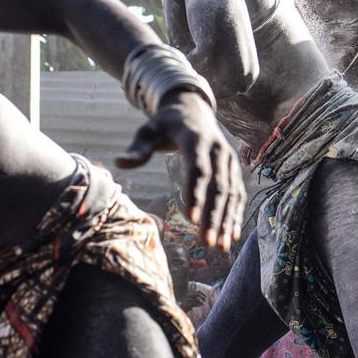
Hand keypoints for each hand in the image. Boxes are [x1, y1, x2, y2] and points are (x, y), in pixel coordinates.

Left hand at [117, 91, 244, 251]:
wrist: (194, 110)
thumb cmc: (165, 124)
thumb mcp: (148, 130)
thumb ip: (138, 148)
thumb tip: (119, 162)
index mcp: (196, 139)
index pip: (198, 169)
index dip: (196, 193)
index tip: (192, 219)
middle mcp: (218, 149)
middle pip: (219, 186)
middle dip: (214, 215)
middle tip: (206, 242)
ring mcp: (229, 160)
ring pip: (232, 193)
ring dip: (227, 220)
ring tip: (220, 246)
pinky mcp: (234, 169)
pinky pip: (238, 194)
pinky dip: (235, 215)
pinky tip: (230, 236)